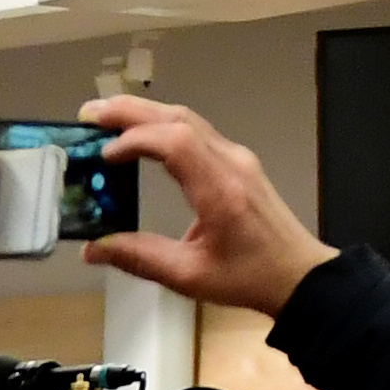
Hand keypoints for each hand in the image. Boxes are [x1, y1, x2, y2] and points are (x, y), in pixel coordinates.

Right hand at [82, 93, 334, 320]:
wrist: (299, 275)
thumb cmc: (248, 278)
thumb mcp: (189, 276)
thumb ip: (139, 258)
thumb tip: (92, 250)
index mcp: (220, 190)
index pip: (176, 142)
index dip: (136, 140)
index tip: (104, 155)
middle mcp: (231, 163)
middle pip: (179, 118)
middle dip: (131, 112)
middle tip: (90, 113)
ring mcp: (237, 158)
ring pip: (188, 120)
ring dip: (146, 114)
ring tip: (107, 118)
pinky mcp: (238, 162)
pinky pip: (197, 132)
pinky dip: (163, 126)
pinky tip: (142, 135)